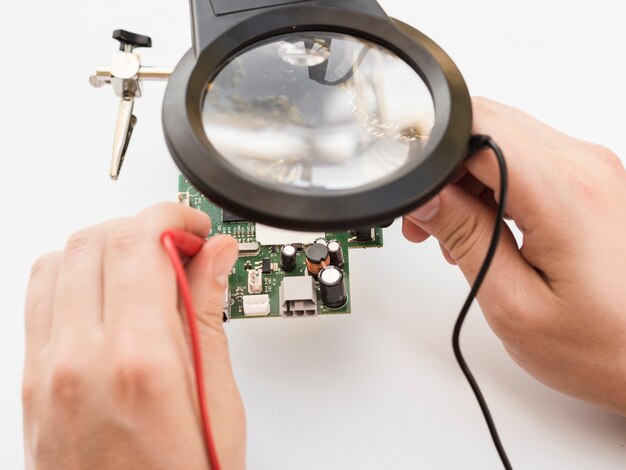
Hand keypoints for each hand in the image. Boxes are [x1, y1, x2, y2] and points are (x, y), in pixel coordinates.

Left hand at [22, 204, 244, 468]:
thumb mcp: (217, 399)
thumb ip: (209, 313)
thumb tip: (216, 259)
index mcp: (140, 359)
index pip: (139, 242)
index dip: (171, 218)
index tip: (195, 229)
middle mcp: (80, 359)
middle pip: (97, 240)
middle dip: (145, 228)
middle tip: (180, 248)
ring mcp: (46, 370)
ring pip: (60, 259)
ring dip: (105, 247)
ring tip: (144, 268)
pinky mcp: (31, 382)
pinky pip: (40, 297)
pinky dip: (75, 275)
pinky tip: (108, 295)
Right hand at [403, 97, 625, 414]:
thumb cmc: (606, 345)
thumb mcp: (515, 304)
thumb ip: (466, 238)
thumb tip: (426, 195)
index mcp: (564, 193)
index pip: (475, 130)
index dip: (433, 160)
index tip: (419, 201)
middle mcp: (585, 166)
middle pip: (487, 125)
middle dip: (445, 169)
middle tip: (429, 222)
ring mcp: (594, 169)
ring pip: (504, 140)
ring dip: (468, 178)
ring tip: (459, 234)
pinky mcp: (594, 180)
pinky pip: (528, 159)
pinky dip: (496, 183)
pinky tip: (490, 225)